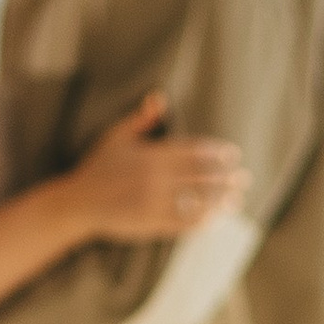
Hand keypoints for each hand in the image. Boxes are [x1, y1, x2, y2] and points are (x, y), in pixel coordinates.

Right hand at [63, 91, 248, 241]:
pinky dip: (203, 222)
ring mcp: (154, 205)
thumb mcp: (117, 137)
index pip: (193, 152)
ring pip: (196, 203)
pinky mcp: (151, 226)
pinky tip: (217, 219)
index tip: (234, 155)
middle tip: (245, 177)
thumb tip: (161, 97)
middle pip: (200, 178)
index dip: (216, 154)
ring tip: (237, 199)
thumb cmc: (99, 166)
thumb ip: (142, 119)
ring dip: (221, 202)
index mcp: (150, 156)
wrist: (79, 203)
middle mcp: (155, 181)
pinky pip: (183, 225)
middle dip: (226, 178)